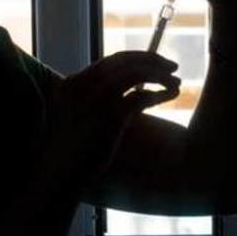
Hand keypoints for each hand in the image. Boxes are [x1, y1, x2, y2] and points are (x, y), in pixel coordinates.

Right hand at [49, 51, 180, 176]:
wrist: (60, 177)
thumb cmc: (72, 153)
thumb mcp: (84, 119)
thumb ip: (102, 101)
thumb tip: (136, 92)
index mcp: (75, 84)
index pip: (112, 61)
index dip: (138, 58)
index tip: (156, 62)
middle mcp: (84, 86)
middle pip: (124, 61)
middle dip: (152, 60)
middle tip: (173, 66)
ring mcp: (96, 99)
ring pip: (135, 73)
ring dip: (160, 74)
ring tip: (177, 82)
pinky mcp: (109, 116)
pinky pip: (140, 96)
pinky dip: (159, 92)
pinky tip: (171, 95)